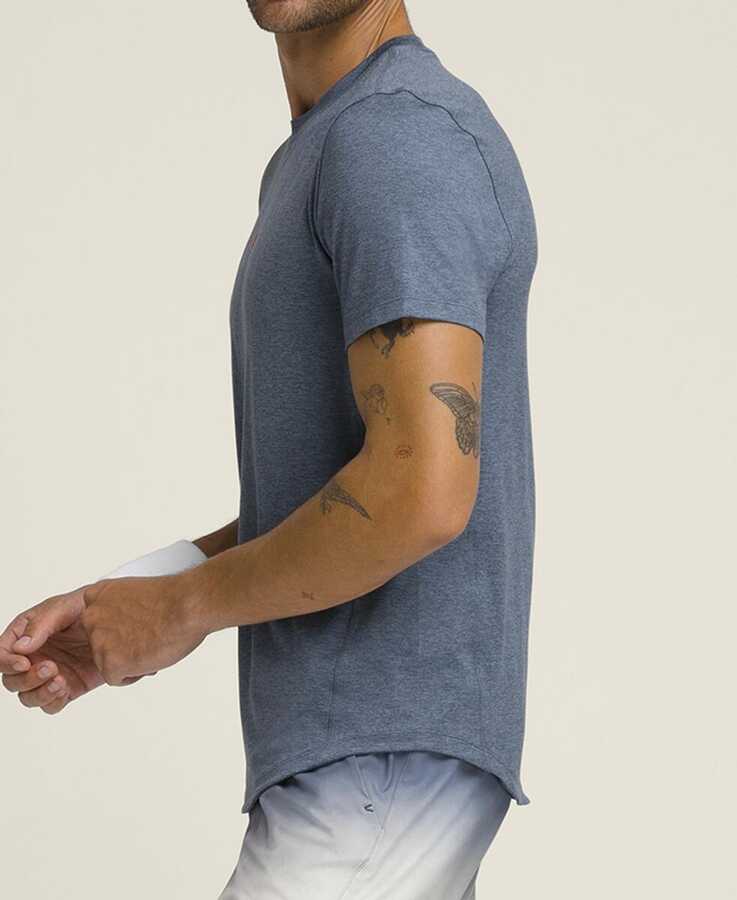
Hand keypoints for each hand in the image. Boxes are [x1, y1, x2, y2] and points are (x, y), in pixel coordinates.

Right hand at [1, 586, 104, 713]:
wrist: (117, 619)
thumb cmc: (85, 607)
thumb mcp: (62, 608)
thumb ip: (40, 627)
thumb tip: (20, 648)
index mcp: (23, 636)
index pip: (1, 655)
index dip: (7, 663)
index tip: (24, 663)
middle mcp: (33, 657)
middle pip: (12, 681)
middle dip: (27, 679)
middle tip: (50, 667)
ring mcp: (48, 675)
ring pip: (28, 697)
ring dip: (39, 694)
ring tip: (59, 680)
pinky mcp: (66, 687)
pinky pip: (51, 705)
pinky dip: (53, 702)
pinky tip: (64, 688)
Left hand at [79, 574, 206, 684]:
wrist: (187, 607)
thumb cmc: (172, 599)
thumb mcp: (133, 592)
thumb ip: (118, 607)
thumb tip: (120, 624)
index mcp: (97, 595)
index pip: (97, 621)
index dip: (119, 627)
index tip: (135, 625)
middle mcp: (92, 617)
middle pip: (100, 642)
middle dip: (121, 645)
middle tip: (145, 637)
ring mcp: (99, 640)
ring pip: (107, 661)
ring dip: (128, 659)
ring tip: (151, 644)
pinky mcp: (109, 663)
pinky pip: (115, 678)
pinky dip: (133, 674)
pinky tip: (149, 657)